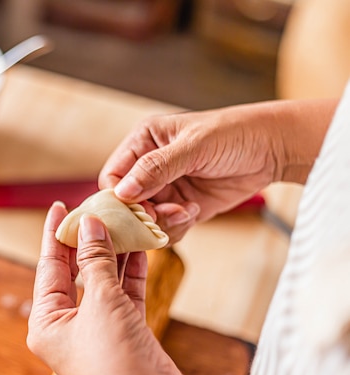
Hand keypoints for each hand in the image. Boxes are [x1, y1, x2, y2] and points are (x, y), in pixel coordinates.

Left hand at [27, 202, 201, 374]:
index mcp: (46, 321)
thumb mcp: (100, 301)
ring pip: (103, 280)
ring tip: (121, 221)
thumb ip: (95, 260)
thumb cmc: (114, 362)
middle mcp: (68, 324)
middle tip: (95, 209)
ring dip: (114, 253)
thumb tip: (89, 224)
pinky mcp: (124, 331)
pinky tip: (139, 247)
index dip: (56, 234)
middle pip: (75, 271)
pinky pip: (125, 293)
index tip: (60, 207)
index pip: (49, 267)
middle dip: (87, 240)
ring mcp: (97, 328)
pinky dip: (132, 272)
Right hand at [99, 99, 335, 242]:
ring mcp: (166, 188)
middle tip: (165, 214)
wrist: (274, 148)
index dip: (119, 197)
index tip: (139, 209)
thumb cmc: (234, 133)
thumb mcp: (194, 146)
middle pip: (126, 203)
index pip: (113, 176)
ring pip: (145, 219)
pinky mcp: (183, 206)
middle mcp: (148, 167)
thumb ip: (157, 167)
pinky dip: (176, 228)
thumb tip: (123, 192)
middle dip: (144, 214)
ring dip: (162, 223)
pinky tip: (195, 212)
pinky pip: (166, 227)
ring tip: (188, 211)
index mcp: (143, 142)